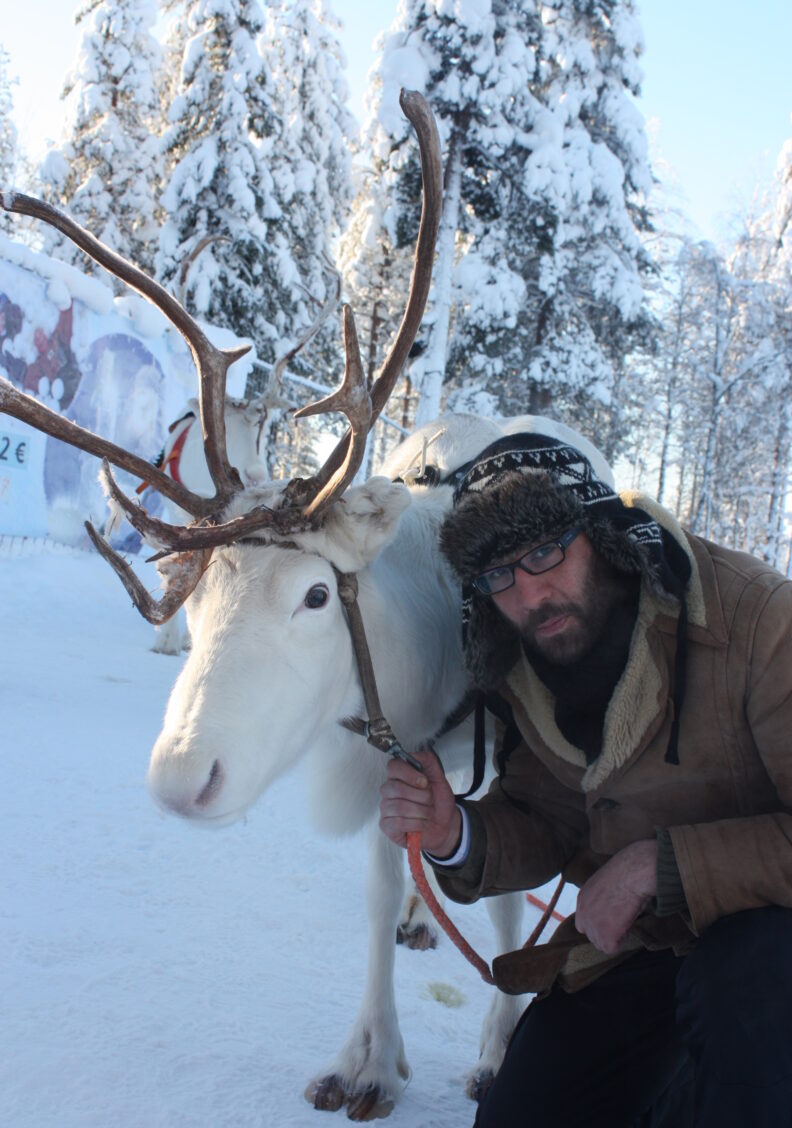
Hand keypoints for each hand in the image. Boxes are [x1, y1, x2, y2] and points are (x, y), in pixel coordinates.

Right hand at [379, 745, 460, 857]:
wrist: (446, 825)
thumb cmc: (439, 802)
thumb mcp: (438, 777)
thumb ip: (428, 761)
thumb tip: (414, 755)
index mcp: (399, 776)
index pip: (393, 766)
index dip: (408, 773)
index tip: (424, 782)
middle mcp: (389, 791)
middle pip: (396, 788)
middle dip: (420, 796)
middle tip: (430, 801)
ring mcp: (386, 808)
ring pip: (399, 806)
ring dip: (421, 811)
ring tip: (428, 814)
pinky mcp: (386, 825)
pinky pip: (397, 822)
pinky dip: (416, 823)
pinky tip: (422, 824)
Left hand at [574, 839, 656, 953]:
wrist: (633, 873)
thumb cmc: (626, 871)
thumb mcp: (605, 882)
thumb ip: (599, 898)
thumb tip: (608, 907)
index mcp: (582, 899)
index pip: (583, 924)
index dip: (598, 924)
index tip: (610, 921)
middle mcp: (583, 913)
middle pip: (591, 936)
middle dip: (605, 933)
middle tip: (620, 923)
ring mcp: (593, 925)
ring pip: (601, 944)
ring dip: (613, 938)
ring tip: (625, 923)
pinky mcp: (606, 935)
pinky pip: (612, 948)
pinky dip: (621, 942)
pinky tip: (628, 927)